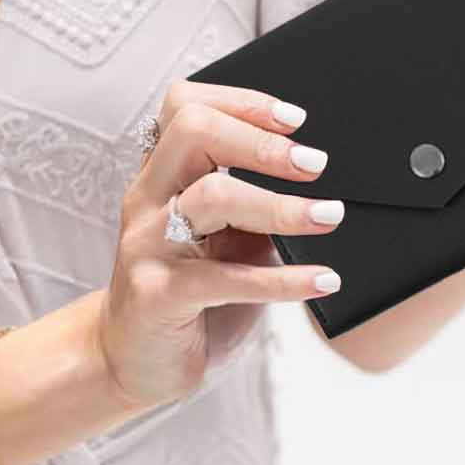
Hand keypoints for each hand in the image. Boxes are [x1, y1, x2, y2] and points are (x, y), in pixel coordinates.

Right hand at [96, 82, 343, 410]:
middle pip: (194, 131)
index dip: (242, 101)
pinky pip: (225, 279)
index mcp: (163, 175)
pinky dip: (284, 279)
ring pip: (212, 196)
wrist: (134, 363)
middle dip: (262, 142)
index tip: (297, 119)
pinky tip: (322, 280)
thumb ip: (256, 206)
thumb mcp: (225, 239)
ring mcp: (147, 245)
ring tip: (330, 216)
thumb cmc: (191, 294)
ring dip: (282, 206)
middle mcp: (148, 199)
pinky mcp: (156, 295)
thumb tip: (321, 180)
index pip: (185, 105)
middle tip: (315, 164)